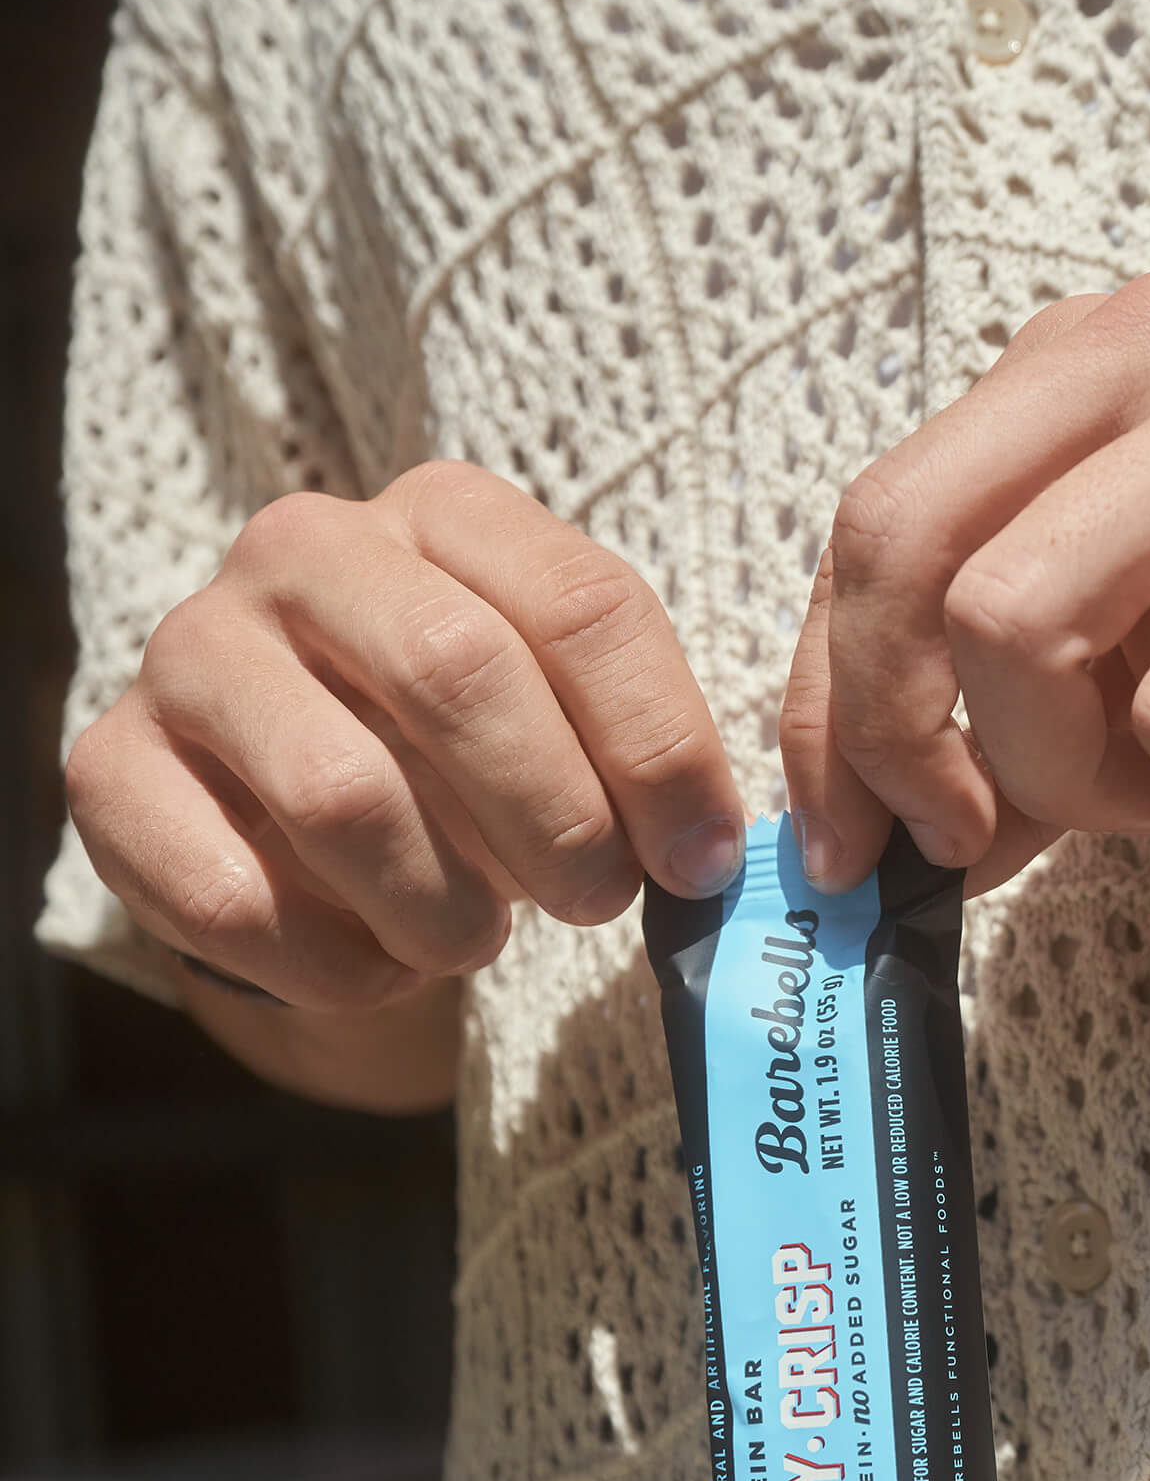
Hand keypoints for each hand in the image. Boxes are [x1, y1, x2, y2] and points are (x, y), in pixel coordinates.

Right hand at [66, 462, 744, 1008]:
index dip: (660, 746)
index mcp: (441, 515)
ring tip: (473, 940)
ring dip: (441, 908)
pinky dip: (334, 965)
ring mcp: (192, 651)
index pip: (581, 604)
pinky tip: (374, 963)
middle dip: (556, 820)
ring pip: (344, 794)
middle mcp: (303, 551)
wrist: (286, 817)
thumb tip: (707, 852)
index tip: (701, 859)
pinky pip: (235, 895)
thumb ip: (638, 757)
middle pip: (459, 673)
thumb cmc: (458, 763)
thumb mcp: (562, 722)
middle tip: (598, 903)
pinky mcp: (112, 767)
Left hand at [779, 272, 1149, 893]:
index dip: (826, 703)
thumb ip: (1017, 738)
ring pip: (1020, 626)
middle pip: (907, 552)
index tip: (841, 845)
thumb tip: (884, 850)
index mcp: (1077, 367)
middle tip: (968, 845)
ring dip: (1076, 772)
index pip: (872, 524)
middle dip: (904, 740)